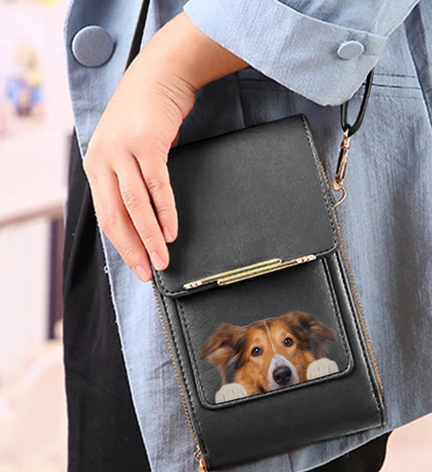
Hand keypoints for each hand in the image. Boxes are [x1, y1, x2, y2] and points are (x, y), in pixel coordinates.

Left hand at [82, 12, 247, 281]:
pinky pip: (156, 185)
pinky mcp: (147, 144)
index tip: (139, 267)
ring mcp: (123, 151)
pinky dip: (165, 211)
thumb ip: (125, 179)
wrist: (158, 76)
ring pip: (135, 206)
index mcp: (96, 166)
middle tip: (150, 272)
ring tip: (164, 259)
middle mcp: (103, 160)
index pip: (106, 217)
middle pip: (116, 216)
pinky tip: (172, 230)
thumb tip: (140, 219)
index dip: (123, 247)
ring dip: (150, 236)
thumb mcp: (124, 149)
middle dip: (134, 249)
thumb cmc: (143, 117)